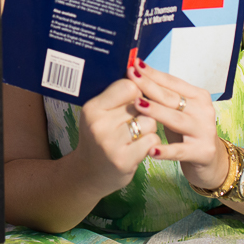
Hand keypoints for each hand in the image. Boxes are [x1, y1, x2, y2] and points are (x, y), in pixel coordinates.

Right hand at [72, 77, 160, 198]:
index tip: (133, 101)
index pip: (127, 86)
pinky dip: (152, 143)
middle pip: (141, 104)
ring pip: (150, 122)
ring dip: (150, 128)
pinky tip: (140, 148)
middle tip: (132, 123)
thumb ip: (117, 96)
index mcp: (92, 108)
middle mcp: (98, 124)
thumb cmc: (102, 138)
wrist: (90, 173)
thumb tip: (141, 70)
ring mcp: (110, 143)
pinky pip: (153, 140)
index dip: (137, 92)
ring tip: (136, 136)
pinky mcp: (124, 160)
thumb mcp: (100, 114)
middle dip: (144, 112)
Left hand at [125, 61, 226, 189]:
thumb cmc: (186, 131)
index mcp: (198, 96)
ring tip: (138, 104)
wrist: (209, 160)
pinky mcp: (203, 152)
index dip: (152, 73)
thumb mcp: (177, 111)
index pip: (172, 82)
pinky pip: (180, 150)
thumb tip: (136, 76)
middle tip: (131, 77)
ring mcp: (204, 131)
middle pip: (172, 97)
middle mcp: (204, 110)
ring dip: (156, 111)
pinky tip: (151, 149)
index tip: (134, 64)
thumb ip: (162, 96)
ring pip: (176, 119)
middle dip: (149, 86)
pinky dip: (166, 150)